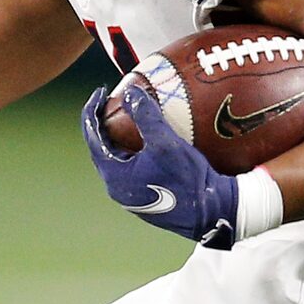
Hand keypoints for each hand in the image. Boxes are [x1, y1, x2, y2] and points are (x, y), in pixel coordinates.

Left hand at [82, 85, 239, 248]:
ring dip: (117, 137)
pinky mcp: (144, 197)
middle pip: (100, 148)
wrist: (211, 213)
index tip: (102, 90)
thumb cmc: (187, 179)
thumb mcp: (165, 143)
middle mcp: (116, 188)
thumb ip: (145, 115)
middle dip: (103, 122)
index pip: (92, 136)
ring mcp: (130, 195)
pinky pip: (130, 167)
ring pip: (116, 159)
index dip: (93, 109)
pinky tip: (145, 140)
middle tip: (112, 102)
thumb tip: (129, 91)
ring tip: (126, 117)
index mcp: (114, 176)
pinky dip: (131, 149)